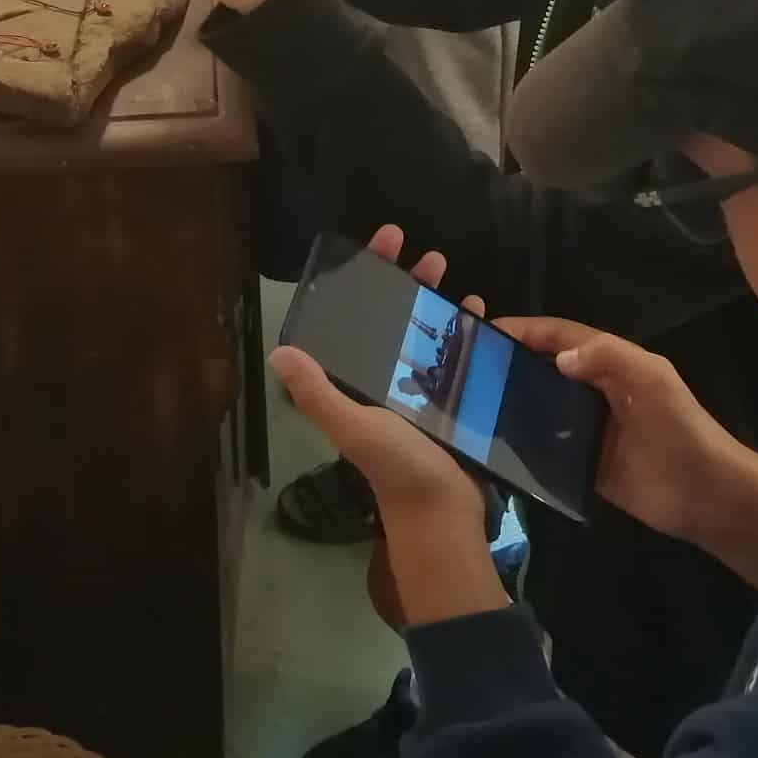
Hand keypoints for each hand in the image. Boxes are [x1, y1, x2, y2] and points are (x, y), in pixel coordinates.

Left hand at [273, 226, 508, 629]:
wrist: (442, 514)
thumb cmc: (396, 468)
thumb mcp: (354, 426)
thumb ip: (318, 393)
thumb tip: (280, 350)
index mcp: (354, 382)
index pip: (355, 317)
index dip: (366, 277)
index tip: (385, 243)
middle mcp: (381, 380)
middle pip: (390, 317)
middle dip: (405, 280)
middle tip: (429, 253)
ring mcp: (416, 390)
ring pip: (421, 330)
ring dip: (433, 299)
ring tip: (450, 271)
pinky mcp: (448, 401)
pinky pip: (453, 354)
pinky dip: (462, 329)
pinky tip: (477, 309)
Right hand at [493, 317, 757, 590]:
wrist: (707, 495)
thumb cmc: (682, 430)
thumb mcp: (653, 380)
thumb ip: (609, 357)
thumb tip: (557, 357)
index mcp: (616, 365)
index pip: (564, 337)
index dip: (529, 330)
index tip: (488, 330)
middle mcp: (600, 392)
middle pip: (549, 369)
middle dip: (514, 362)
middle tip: (469, 367)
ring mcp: (592, 431)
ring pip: (546, 407)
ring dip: (515, 402)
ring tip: (472, 403)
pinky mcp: (588, 466)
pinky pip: (551, 449)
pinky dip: (526, 444)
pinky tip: (497, 446)